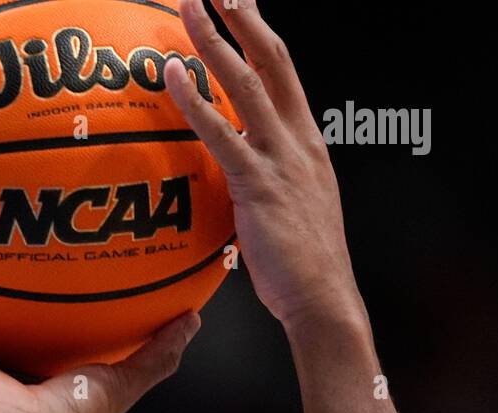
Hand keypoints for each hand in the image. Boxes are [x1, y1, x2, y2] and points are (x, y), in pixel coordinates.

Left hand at [164, 0, 366, 331]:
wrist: (323, 298)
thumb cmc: (306, 268)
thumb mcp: (295, 211)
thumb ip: (273, 182)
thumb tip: (243, 175)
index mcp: (309, 144)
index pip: (285, 73)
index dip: (262, 35)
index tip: (242, 4)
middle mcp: (298, 141)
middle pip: (270, 60)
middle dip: (240, 17)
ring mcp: (280, 160)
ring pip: (245, 83)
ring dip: (212, 39)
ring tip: (186, 5)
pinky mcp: (258, 185)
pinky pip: (221, 132)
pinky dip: (196, 98)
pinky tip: (174, 73)